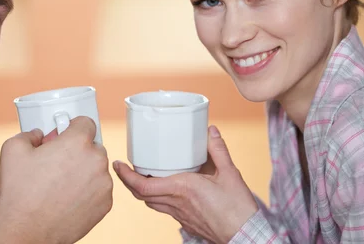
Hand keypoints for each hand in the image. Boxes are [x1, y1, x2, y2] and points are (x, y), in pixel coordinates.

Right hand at [0, 117, 112, 243]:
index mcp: (77, 142)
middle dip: (78, 151)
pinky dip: (87, 192)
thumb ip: (29, 134)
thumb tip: (38, 135)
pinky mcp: (105, 204)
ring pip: (97, 169)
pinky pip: (99, 190)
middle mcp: (96, 160)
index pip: (86, 123)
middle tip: (57, 163)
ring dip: (84, 172)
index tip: (63, 137)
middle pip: (93, 146)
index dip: (72, 128)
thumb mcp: (12, 150)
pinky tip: (67, 199)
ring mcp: (104, 184)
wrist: (27, 232)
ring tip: (59, 185)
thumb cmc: (20, 192)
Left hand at [114, 125, 257, 243]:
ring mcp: (179, 214)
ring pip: (151, 202)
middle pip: (141, 194)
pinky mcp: (186, 221)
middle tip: (123, 168)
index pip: (143, 185)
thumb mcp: (230, 173)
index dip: (125, 176)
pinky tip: (163, 189)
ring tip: (140, 176)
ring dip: (141, 190)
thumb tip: (210, 131)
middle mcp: (176, 202)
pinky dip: (156, 198)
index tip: (118, 164)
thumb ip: (218, 150)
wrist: (245, 235)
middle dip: (128, 181)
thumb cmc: (238, 208)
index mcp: (182, 188)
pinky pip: (163, 208)